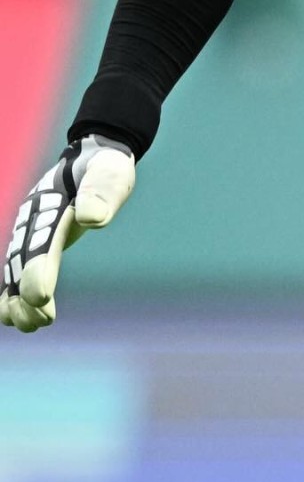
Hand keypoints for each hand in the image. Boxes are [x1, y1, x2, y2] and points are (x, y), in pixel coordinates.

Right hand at [1, 136, 134, 331]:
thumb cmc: (105, 166)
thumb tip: (93, 218)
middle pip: (23, 259)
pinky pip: (18, 267)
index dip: (39, 269)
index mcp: (51, 201)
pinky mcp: (33, 238)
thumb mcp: (111, 173)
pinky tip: (13, 317)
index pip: (42, 239)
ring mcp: (28, 228)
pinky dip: (13, 291)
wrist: (92, 155)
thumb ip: (101, 191)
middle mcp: (32, 218)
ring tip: (29, 326)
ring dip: (18, 298)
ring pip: (16, 267)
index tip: (41, 296)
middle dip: (26, 291)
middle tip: (37, 321)